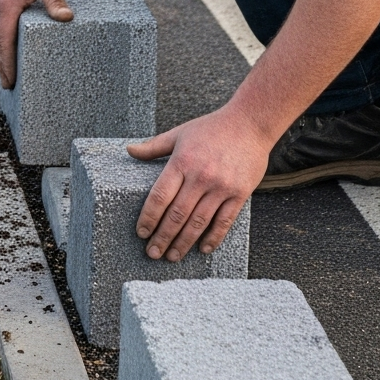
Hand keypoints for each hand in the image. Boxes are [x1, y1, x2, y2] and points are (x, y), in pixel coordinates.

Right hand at [0, 0, 71, 89]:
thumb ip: (56, 0)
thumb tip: (67, 18)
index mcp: (6, 6)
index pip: (4, 42)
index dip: (7, 64)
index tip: (9, 82)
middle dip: (2, 64)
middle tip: (7, 86)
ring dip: (0, 52)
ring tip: (7, 72)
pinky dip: (1, 38)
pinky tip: (8, 45)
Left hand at [127, 106, 271, 261]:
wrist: (250, 123)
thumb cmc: (211, 128)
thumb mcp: (179, 133)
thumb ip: (154, 146)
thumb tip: (129, 150)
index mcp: (181, 161)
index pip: (159, 196)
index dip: (148, 218)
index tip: (141, 233)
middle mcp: (200, 176)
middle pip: (177, 215)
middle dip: (162, 237)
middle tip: (152, 254)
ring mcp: (221, 186)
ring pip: (198, 222)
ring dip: (184, 242)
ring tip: (172, 256)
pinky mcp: (239, 193)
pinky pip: (224, 221)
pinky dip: (213, 238)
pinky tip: (203, 249)